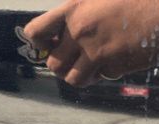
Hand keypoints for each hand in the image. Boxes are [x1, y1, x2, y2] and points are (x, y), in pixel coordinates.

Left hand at [24, 0, 158, 86]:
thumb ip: (83, 13)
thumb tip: (70, 31)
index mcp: (75, 8)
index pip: (35, 32)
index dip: (41, 43)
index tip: (53, 44)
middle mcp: (81, 30)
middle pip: (53, 64)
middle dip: (64, 65)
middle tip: (80, 60)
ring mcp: (98, 49)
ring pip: (73, 79)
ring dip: (83, 75)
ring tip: (97, 65)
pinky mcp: (117, 64)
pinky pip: (102, 77)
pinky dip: (109, 72)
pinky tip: (123, 56)